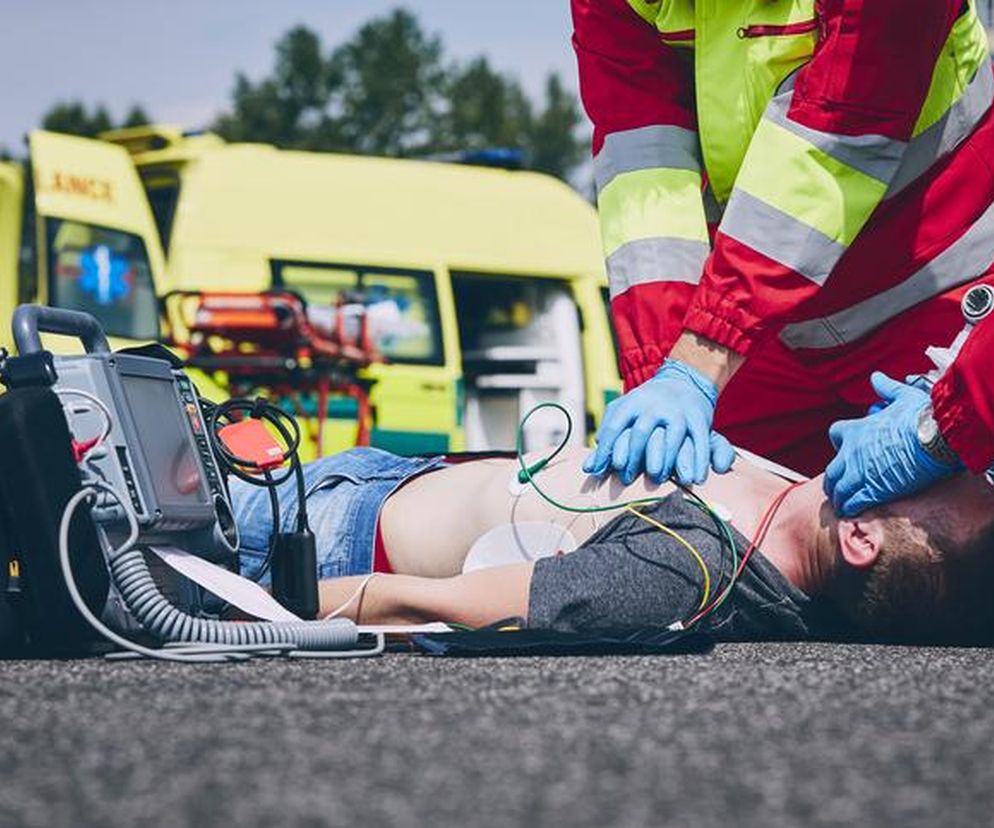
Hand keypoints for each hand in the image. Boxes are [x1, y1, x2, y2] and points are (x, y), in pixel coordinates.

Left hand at [583, 359, 733, 484]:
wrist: (683, 381)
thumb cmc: (645, 407)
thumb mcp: (623, 413)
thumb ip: (606, 438)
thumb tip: (588, 468)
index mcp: (632, 402)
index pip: (614, 426)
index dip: (606, 449)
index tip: (601, 470)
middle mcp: (654, 405)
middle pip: (641, 432)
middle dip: (633, 456)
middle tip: (626, 479)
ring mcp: (678, 412)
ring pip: (671, 437)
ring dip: (664, 461)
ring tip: (657, 479)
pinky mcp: (699, 419)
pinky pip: (700, 442)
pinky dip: (698, 462)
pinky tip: (694, 479)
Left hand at [824, 372, 959, 516]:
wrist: (934, 438)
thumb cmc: (921, 416)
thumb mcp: (902, 396)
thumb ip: (886, 388)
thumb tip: (876, 377)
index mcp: (856, 430)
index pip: (835, 434)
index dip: (839, 442)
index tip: (845, 449)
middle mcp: (851, 452)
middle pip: (831, 469)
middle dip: (833, 479)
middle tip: (837, 486)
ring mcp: (859, 472)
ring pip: (838, 489)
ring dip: (839, 496)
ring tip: (842, 504)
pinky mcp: (873, 489)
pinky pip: (853, 502)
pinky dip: (850, 508)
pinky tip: (851, 512)